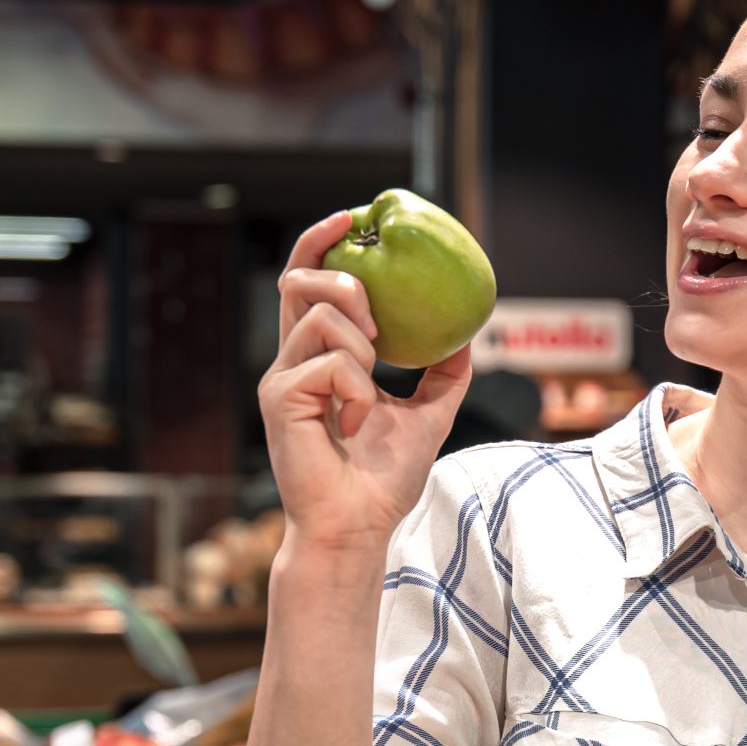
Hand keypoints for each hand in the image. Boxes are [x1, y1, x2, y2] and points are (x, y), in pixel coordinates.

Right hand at [260, 211, 475, 558]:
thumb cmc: (382, 481)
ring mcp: (281, 378)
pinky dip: (359, 391)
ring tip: (369, 394)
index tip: (353, 218)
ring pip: (323, 318)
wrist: (359, 527)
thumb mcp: (428, 416)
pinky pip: (332, 364)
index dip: (321, 242)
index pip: (305, 283)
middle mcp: (291, 361)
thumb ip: (443, 375)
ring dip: (363, 350)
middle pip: (298, 280)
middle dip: (347, 285)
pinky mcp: (279, 399)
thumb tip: (466, 335)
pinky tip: (357, 424)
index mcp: (317, 357)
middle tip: (378, 328)